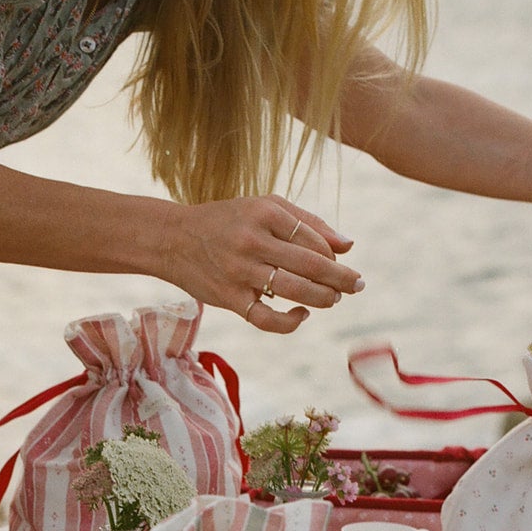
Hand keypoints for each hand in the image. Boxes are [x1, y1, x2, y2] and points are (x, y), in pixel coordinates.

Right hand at [156, 194, 364, 332]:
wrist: (174, 239)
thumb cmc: (228, 221)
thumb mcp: (265, 208)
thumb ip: (308, 223)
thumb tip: (348, 245)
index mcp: (265, 212)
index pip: (313, 239)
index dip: (333, 256)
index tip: (341, 265)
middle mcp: (253, 240)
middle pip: (311, 264)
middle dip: (341, 279)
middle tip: (357, 286)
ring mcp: (240, 271)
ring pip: (294, 290)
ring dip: (322, 298)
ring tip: (334, 299)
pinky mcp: (230, 298)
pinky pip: (267, 319)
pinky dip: (291, 322)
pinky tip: (302, 315)